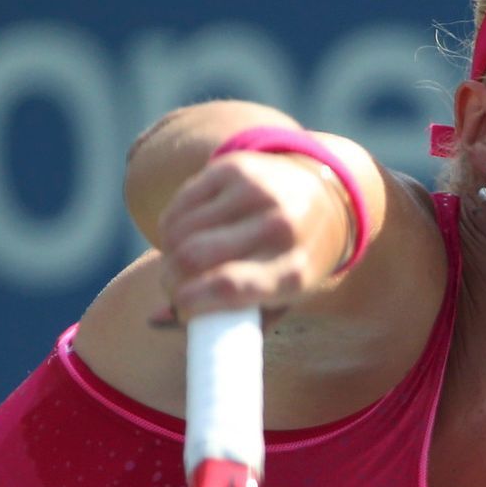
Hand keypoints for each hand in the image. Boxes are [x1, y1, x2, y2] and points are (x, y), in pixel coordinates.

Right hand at [157, 149, 350, 316]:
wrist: (327, 197)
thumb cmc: (294, 261)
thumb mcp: (279, 298)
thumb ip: (225, 318)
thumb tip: (157, 318)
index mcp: (293, 270)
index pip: (228, 285)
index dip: (190, 300)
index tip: (181, 308)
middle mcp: (277, 227)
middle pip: (195, 255)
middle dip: (170, 277)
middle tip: (173, 286)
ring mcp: (255, 192)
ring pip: (180, 229)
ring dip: (167, 252)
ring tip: (180, 261)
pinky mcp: (234, 168)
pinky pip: (180, 204)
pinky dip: (171, 225)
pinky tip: (185, 234)